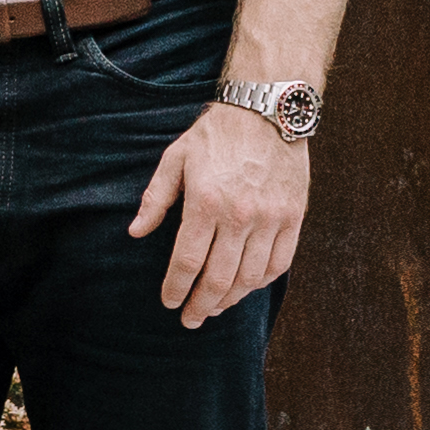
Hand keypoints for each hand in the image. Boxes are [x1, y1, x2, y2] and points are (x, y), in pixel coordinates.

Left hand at [129, 97, 310, 324]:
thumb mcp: (175, 158)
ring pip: (250, 278)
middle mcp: (239, 215)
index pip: (187, 262)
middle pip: (218, 279)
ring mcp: (270, 218)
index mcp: (205, 202)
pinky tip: (247, 287)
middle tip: (190, 319)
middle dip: (201, 305)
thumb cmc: (216, 135)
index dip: (176, 289)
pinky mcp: (293, 217)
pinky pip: (279, 263)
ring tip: (215, 306)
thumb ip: (156, 198)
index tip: (169, 302)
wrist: (267, 110)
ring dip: (230, 300)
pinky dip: (262, 282)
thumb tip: (136, 233)